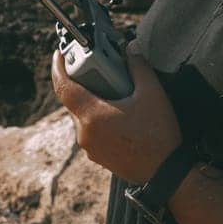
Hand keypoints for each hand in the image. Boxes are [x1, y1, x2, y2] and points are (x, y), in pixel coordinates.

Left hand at [51, 49, 181, 183]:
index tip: (58, 55)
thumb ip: (139, 67)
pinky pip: (90, 131)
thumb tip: (131, 49)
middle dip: (80, 83)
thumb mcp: (152, 94)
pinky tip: (115, 112)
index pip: (63, 88)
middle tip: (94, 69)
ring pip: (81, 116)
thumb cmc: (158, 135)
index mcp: (92, 116)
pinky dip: (96, 118)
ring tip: (109, 91)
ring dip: (90, 102)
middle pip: (73, 101)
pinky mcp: (97, 156)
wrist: (165, 174)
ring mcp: (90, 147)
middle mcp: (84, 133)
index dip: (57, 68)